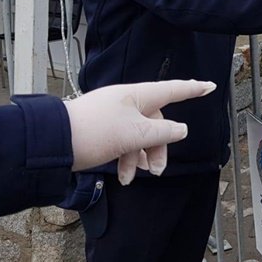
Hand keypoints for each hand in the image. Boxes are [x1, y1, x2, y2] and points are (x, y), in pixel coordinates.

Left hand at [64, 80, 215, 184]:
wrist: (53, 143)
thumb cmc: (94, 132)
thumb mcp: (135, 134)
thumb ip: (163, 132)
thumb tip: (181, 129)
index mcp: (137, 96)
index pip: (173, 90)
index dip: (193, 89)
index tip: (209, 86)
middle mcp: (127, 103)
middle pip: (156, 122)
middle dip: (158, 147)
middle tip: (156, 170)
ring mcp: (114, 117)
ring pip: (140, 135)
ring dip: (141, 156)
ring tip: (135, 175)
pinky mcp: (102, 131)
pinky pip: (124, 142)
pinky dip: (126, 158)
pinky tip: (123, 175)